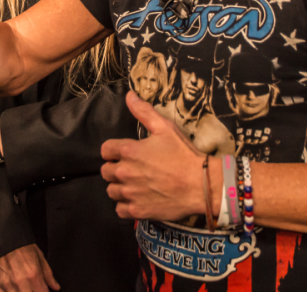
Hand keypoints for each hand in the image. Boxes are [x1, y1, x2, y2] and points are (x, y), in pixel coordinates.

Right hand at [0, 244, 58, 291]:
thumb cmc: (23, 247)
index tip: (44, 290)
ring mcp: (7, 284)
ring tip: (24, 287)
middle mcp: (20, 281)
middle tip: (33, 288)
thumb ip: (49, 275)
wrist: (6, 238)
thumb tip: (55, 287)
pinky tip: (13, 289)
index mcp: (33, 275)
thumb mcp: (40, 257)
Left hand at [101, 91, 208, 220]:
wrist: (201, 184)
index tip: (123, 153)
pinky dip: (125, 205)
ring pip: (111, 190)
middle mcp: (125, 172)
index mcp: (129, 150)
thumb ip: (144, 111)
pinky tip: (137, 199)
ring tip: (134, 184)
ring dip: (119, 187)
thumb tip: (129, 95)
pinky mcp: (137, 210)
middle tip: (131, 168)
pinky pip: (119, 209)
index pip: (105, 150)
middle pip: (105, 171)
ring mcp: (130, 193)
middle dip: (115, 168)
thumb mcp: (165, 128)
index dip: (113, 150)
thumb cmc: (184, 155)